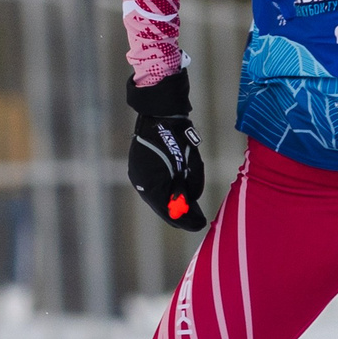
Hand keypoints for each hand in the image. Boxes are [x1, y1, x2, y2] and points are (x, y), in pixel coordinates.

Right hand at [127, 70, 207, 230]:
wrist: (159, 113)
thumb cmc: (178, 137)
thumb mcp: (191, 164)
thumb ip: (192, 185)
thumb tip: (191, 202)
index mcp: (152, 185)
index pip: (169, 212)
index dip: (186, 221)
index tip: (200, 225)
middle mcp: (141, 183)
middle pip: (162, 207)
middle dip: (180, 214)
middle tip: (197, 221)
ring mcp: (138, 175)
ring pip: (157, 197)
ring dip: (172, 203)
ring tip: (190, 209)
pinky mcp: (139, 167)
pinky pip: (153, 186)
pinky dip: (166, 192)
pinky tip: (178, 193)